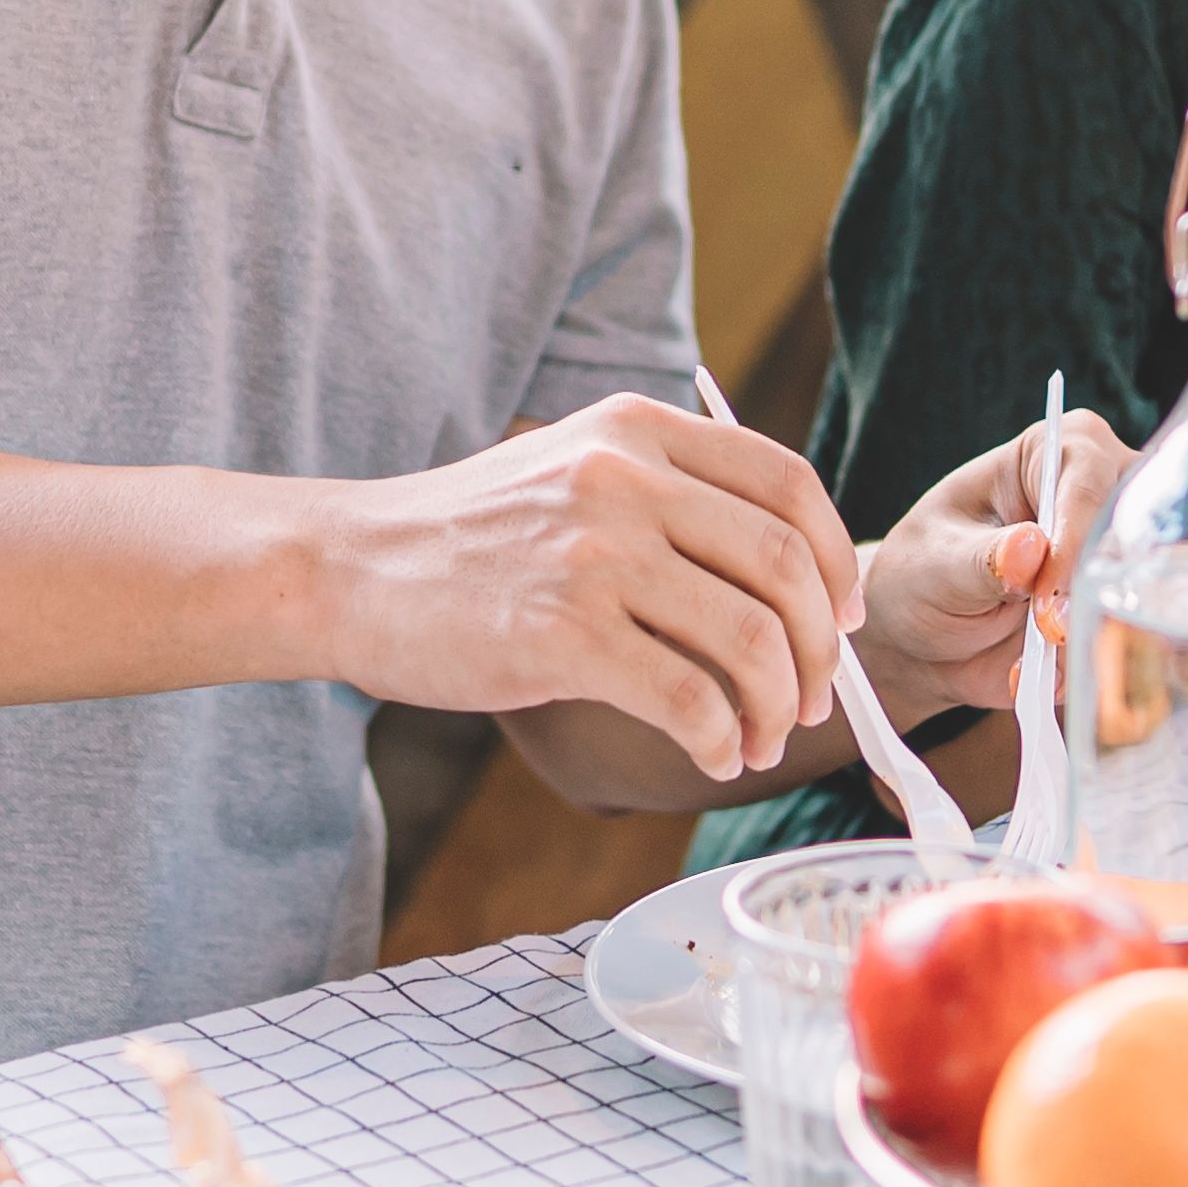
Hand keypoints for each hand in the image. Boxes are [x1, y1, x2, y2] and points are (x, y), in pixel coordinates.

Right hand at [309, 393, 864, 782]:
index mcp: (637, 431)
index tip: (840, 618)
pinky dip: (721, 739)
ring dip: (775, 705)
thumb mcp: (571, 469)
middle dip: (817, 649)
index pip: (787, 483)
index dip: (837, 558)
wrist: (347, 569)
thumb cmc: (467, 539)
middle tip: (808, 700)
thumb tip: (785, 575)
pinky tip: (713, 756)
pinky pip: (688, 699)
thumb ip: (666, 492)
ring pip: (750, 637)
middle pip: (785, 565)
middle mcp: (624, 478)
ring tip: (756, 740)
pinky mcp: (562, 634)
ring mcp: (594, 554)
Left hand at [857, 407, 1132, 714]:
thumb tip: (1027, 548)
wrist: (922, 641)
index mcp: (1051, 455)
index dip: (1075, 536)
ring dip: (1091, 637)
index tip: (1046, 594)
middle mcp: (1100, 499)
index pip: (1089, 480)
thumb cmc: (925, 575)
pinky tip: (1034, 677)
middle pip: (1137, 529)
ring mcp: (1115, 562)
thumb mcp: (935, 562)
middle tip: (1050, 633)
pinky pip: (1128, 644)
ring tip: (1031, 660)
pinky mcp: (1116, 616)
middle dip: (1097, 589)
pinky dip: (1085, 669)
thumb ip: (981, 558)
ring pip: (1141, 592)